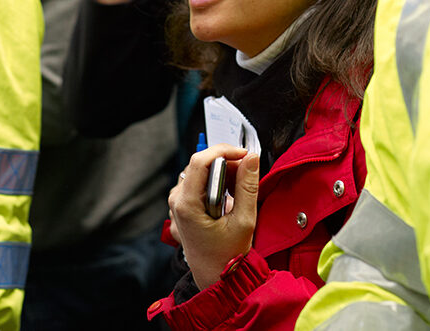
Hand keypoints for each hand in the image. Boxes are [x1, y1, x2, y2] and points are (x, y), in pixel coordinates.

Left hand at [168, 146, 259, 290]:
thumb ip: (248, 187)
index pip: (200, 160)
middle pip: (200, 164)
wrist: (216, 279)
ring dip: (222, 175)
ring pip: (200, 173)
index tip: (245, 155)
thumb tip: (252, 159)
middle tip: (246, 176)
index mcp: (187, 204)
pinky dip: (216, 184)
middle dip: (226, 164)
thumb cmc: (227, 256)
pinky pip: (198, 183)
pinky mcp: (182, 206)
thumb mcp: (244, 221)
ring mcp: (177, 203)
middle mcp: (177, 201)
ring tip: (238, 193)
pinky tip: (228, 200)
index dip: (224, 151)